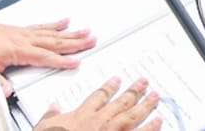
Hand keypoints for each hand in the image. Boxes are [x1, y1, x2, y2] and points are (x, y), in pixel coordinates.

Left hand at [0, 17, 94, 72]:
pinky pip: (43, 26)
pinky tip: (66, 21)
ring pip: (53, 33)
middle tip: (91, 41)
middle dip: (75, 42)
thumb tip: (8, 92)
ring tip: (86, 32)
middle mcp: (25, 39)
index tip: (76, 62)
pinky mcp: (23, 30)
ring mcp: (26, 33)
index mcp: (19, 50)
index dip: (62, 60)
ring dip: (71, 33)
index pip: (45, 57)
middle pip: (55, 42)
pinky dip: (56, 24)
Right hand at [37, 77, 160, 130]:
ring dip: (146, 106)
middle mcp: (101, 121)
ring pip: (133, 116)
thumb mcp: (45, 127)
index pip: (99, 96)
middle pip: (121, 102)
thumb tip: (52, 107)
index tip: (117, 80)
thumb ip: (50, 116)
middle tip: (144, 82)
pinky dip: (151, 128)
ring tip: (155, 97)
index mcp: (83, 115)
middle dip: (134, 91)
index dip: (109, 87)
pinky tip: (159, 122)